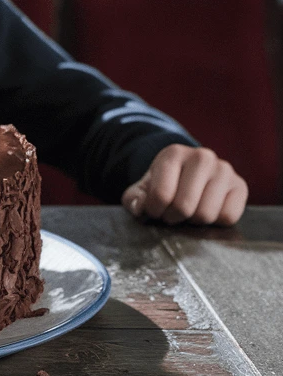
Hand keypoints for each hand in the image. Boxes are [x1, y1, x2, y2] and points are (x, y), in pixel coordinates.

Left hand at [121, 144, 247, 225]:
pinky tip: (206, 210)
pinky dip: (215, 222)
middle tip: (171, 214)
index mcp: (173, 153)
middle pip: (184, 207)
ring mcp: (224, 169)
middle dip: (173, 217)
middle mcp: (201, 156)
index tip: (154, 210)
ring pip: (206, 214)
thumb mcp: (142, 189)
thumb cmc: (162, 184)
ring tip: (188, 212)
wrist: (186, 175)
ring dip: (193, 221)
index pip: (161, 195)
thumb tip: (141, 209)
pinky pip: (228, 217)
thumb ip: (134, 199)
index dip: (155, 211)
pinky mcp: (240, 185)